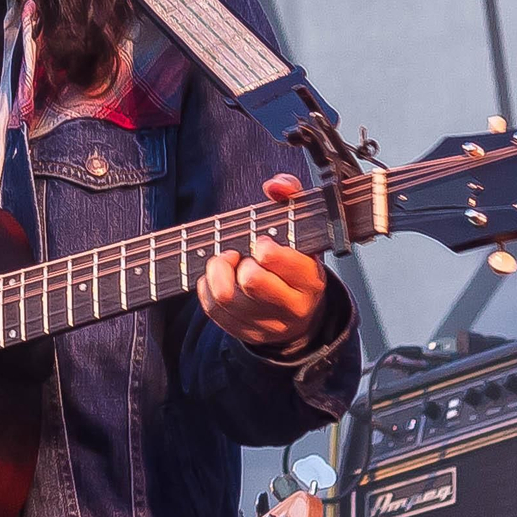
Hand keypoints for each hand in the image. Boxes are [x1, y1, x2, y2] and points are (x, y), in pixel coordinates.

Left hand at [197, 173, 327, 353]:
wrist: (297, 312)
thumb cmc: (295, 264)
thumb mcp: (301, 229)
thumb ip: (292, 198)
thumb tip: (275, 185)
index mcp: (309, 279)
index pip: (280, 261)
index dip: (263, 248)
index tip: (261, 243)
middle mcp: (291, 306)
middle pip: (251, 281)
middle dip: (237, 261)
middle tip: (238, 253)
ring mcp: (265, 323)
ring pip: (226, 296)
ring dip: (217, 273)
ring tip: (225, 263)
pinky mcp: (242, 331)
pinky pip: (212, 308)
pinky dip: (207, 288)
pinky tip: (219, 279)